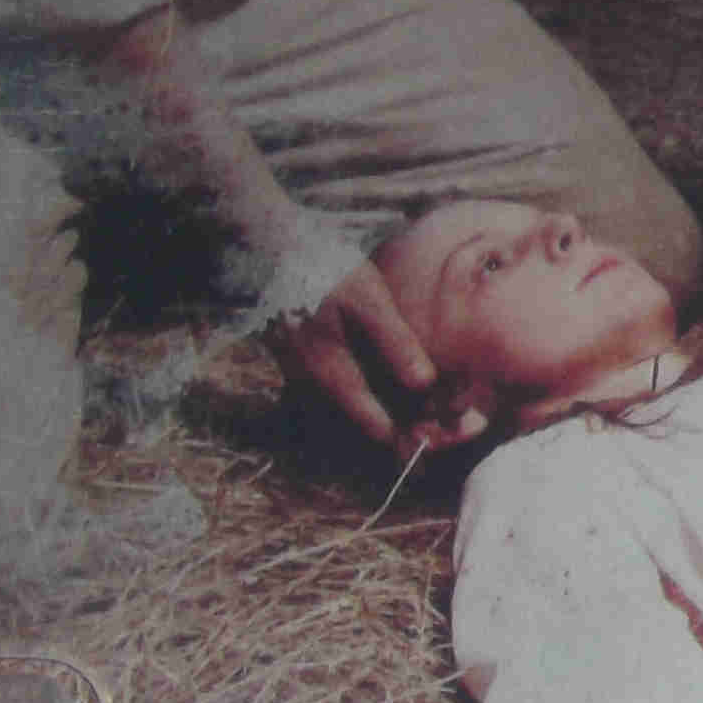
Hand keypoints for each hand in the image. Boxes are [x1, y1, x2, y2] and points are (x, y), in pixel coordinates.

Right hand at [268, 257, 439, 450]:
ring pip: (342, 415)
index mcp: (330, 376)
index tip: (433, 446)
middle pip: (357, 427)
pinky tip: (382, 391)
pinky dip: (360, 401)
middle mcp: (311, 387)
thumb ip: (395, 343)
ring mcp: (301, 378)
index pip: (373, 426)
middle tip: (424, 452)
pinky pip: (332, 396)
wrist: (268, 250)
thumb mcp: (367, 301)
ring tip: (411, 426)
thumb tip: (424, 385)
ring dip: (378, 421)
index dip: (405, 440)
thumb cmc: (323, 271)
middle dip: (393, 437)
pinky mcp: (300, 364)